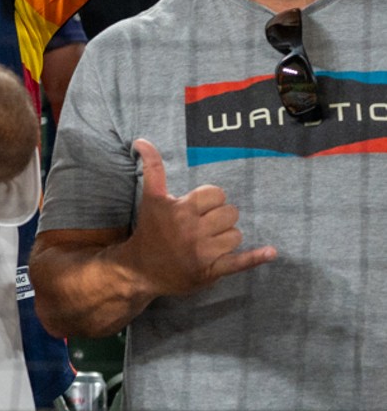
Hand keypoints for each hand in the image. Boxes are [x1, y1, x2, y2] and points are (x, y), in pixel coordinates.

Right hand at [124, 139, 275, 297]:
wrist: (139, 270)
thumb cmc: (148, 231)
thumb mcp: (150, 198)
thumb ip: (152, 168)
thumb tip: (142, 140)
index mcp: (180, 209)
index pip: (215, 194)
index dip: (211, 200)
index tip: (199, 208)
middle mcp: (192, 229)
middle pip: (230, 213)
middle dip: (220, 218)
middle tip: (204, 227)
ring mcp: (203, 251)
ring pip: (236, 234)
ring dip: (227, 238)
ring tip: (209, 243)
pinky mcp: (210, 270)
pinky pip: (239, 262)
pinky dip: (255, 257)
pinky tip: (270, 252)